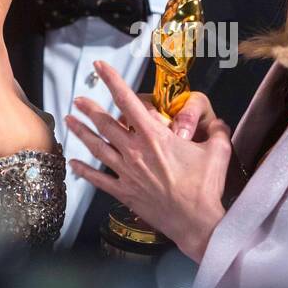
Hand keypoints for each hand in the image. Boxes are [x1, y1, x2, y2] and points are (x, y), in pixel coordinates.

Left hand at [67, 60, 229, 261]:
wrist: (196, 221)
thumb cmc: (206, 186)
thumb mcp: (218, 151)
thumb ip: (216, 131)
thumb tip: (217, 122)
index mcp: (154, 136)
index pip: (128, 100)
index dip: (112, 80)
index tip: (100, 66)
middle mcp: (135, 151)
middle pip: (105, 123)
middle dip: (90, 108)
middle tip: (79, 99)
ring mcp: (127, 172)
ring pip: (96, 147)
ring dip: (81, 132)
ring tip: (69, 121)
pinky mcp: (125, 192)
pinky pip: (98, 179)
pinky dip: (83, 171)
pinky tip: (73, 164)